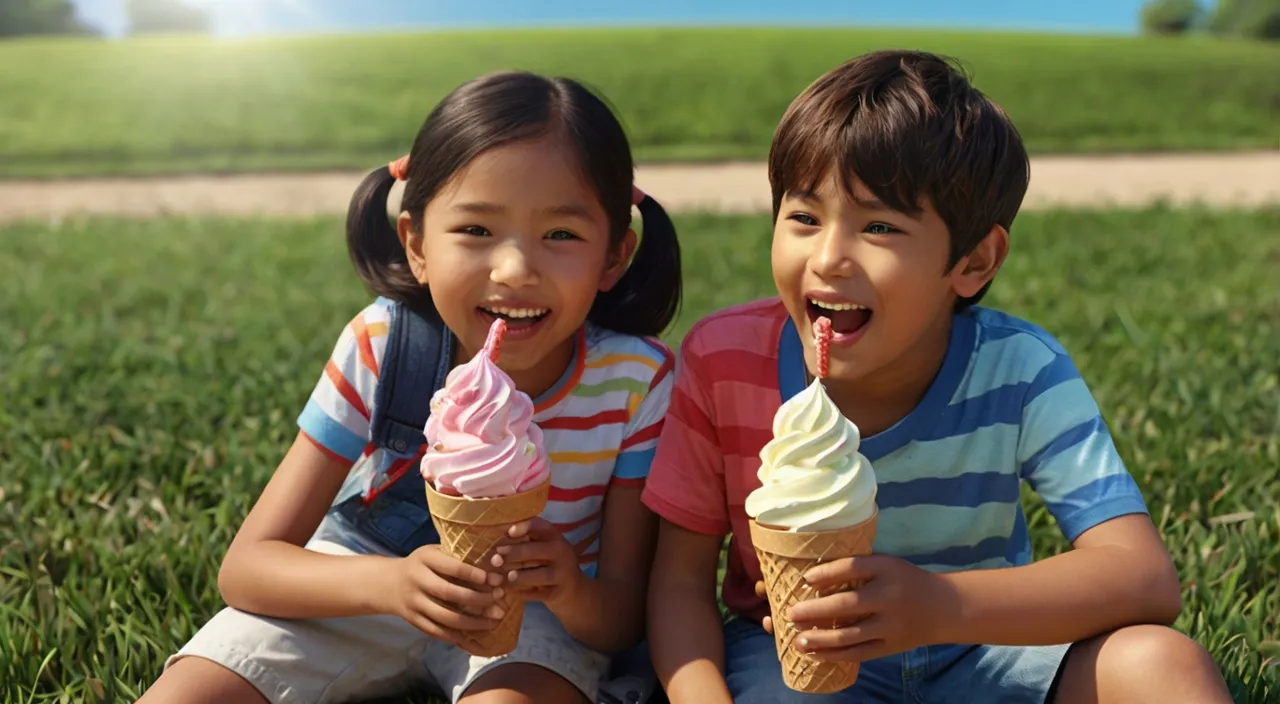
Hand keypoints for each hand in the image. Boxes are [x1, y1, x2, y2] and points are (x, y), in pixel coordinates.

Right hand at [389, 545, 506, 645]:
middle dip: (477, 600)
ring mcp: (414, 603)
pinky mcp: (414, 621)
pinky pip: (438, 631)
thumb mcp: (434, 553)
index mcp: (424, 559)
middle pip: (449, 593)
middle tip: (499, 602)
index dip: (472, 574)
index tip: (492, 579)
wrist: (389, 583)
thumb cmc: (423, 565)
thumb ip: (456, 557)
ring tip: (494, 621)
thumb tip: (494, 564)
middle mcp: (417, 580)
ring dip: (472, 622)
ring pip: (445, 617)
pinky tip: (475, 634)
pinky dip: (458, 635)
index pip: (451, 566)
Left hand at [491, 517, 583, 607]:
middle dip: (513, 553)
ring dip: (519, 576)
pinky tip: (509, 591)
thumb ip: (527, 541)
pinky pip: (537, 594)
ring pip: (539, 575)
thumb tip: (499, 539)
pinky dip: (521, 593)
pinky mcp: (557, 593)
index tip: (509, 532)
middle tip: (495, 558)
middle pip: (534, 551)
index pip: (540, 526)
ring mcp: (562, 574)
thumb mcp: (545, 547)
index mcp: (556, 537)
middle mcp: (562, 553)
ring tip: (507, 576)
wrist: (573, 590)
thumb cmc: (551, 564)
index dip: (524, 527)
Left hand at [761, 555, 952, 661]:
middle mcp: (890, 596)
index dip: (827, 573)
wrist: (944, 607)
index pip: (853, 567)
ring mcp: (891, 625)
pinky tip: (813, 653)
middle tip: (790, 614)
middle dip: (815, 611)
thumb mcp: (886, 564)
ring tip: (797, 639)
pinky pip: (857, 654)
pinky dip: (833, 655)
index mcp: (888, 568)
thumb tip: (810, 578)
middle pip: (848, 604)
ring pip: (850, 635)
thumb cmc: (903, 581)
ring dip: (820, 639)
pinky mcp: (890, 647)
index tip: (805, 579)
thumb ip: (856, 568)